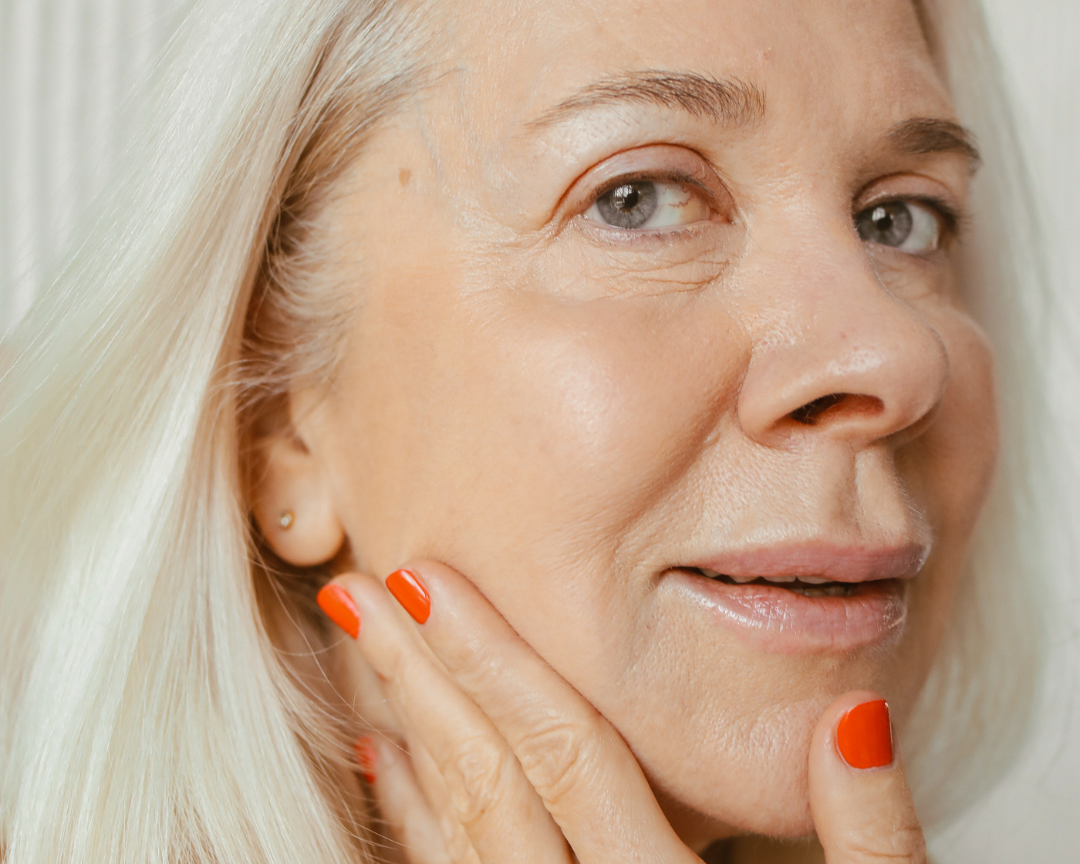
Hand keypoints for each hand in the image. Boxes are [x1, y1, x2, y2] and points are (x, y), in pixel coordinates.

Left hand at [318, 562, 926, 863]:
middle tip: (360, 588)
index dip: (495, 659)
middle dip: (421, 674)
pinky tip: (385, 760)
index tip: (429, 580)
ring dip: (406, 730)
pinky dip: (412, 819)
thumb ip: (873, 838)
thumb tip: (851, 719)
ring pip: (456, 830)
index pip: (569, 752)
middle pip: (491, 779)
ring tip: (363, 650)